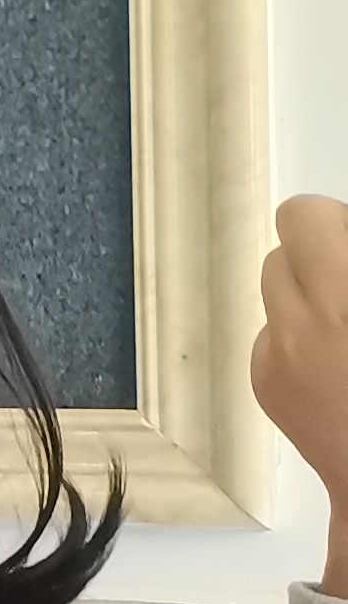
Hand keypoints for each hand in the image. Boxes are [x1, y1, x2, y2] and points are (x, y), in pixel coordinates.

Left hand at [256, 196, 347, 590]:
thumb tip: (340, 236)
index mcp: (343, 303)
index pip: (306, 217)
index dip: (331, 225)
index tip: (347, 238)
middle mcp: (303, 326)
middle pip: (282, 254)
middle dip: (320, 263)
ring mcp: (277, 358)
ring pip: (273, 297)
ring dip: (307, 301)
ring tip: (346, 330)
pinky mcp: (264, 386)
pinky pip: (270, 338)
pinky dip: (297, 342)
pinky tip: (336, 367)